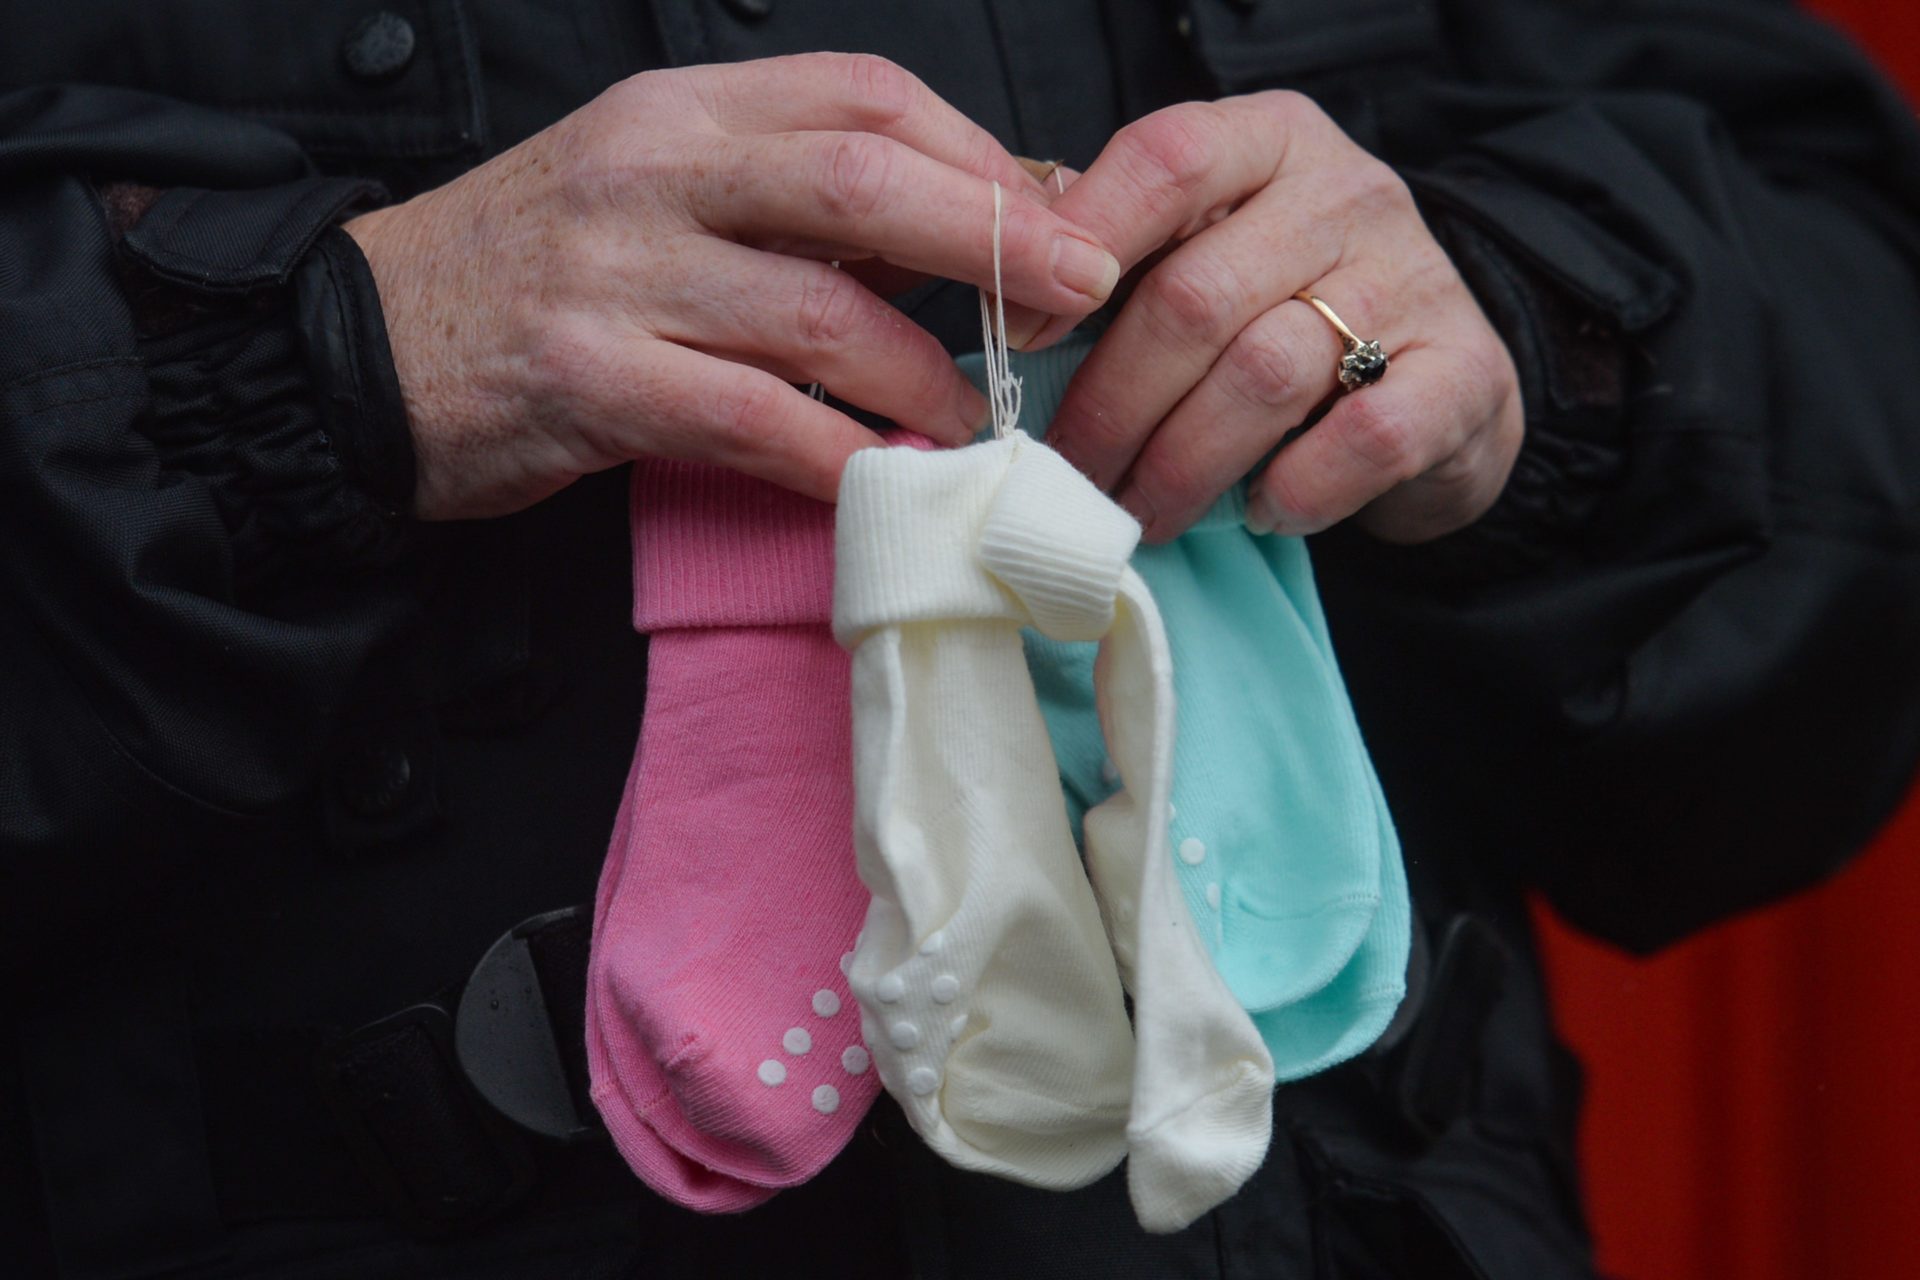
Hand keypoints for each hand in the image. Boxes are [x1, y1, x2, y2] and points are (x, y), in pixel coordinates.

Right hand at [344, 53, 1120, 518]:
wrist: (358, 345)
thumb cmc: (530, 272)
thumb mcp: (657, 193)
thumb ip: (787, 200)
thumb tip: (963, 228)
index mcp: (682, 111)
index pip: (865, 95)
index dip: (981, 157)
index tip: (1058, 220)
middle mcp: (651, 171)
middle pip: (862, 180)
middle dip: (993, 239)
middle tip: (1079, 297)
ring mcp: (615, 274)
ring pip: (821, 313)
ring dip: (926, 378)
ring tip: (981, 425)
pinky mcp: (587, 380)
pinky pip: (754, 420)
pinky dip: (841, 457)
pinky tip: (889, 483)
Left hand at [1039, 93, 1523, 543]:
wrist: (1442, 385)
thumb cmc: (1286, 317)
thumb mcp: (1208, 257)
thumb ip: (1121, 261)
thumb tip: (1005, 297)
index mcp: (1269, 142)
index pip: (1167, 160)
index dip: (1079, 248)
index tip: (1023, 338)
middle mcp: (1346, 193)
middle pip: (1195, 297)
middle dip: (1112, 405)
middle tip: (1068, 477)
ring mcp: (1415, 279)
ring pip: (1264, 375)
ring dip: (1180, 465)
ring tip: (1139, 515)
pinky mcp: (1464, 372)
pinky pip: (1363, 437)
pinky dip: (1297, 488)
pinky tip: (1262, 511)